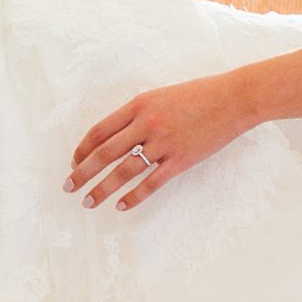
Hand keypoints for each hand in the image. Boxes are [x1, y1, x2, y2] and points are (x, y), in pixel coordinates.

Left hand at [66, 72, 253, 211]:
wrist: (234, 98)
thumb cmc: (198, 95)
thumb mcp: (161, 97)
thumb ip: (137, 114)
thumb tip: (114, 137)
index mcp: (139, 105)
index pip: (100, 131)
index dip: (83, 149)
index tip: (74, 163)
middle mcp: (147, 123)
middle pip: (105, 153)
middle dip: (82, 172)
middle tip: (68, 187)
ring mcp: (164, 143)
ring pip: (124, 171)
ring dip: (103, 189)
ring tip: (89, 202)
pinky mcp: (181, 159)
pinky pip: (152, 182)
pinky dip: (134, 196)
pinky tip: (122, 206)